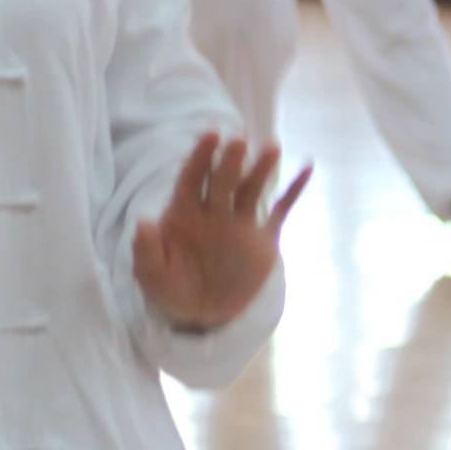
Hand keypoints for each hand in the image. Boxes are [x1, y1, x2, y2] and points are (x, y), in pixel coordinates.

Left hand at [132, 133, 307, 333]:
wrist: (201, 314)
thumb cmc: (169, 289)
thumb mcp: (151, 275)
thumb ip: (146, 249)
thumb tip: (143, 220)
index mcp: (184, 214)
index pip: (191, 178)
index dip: (200, 157)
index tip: (211, 135)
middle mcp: (213, 212)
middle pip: (223, 180)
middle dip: (229, 161)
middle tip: (239, 141)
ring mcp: (240, 223)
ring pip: (252, 190)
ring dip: (261, 169)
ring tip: (272, 147)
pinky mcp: (263, 239)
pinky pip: (281, 210)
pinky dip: (294, 190)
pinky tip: (307, 167)